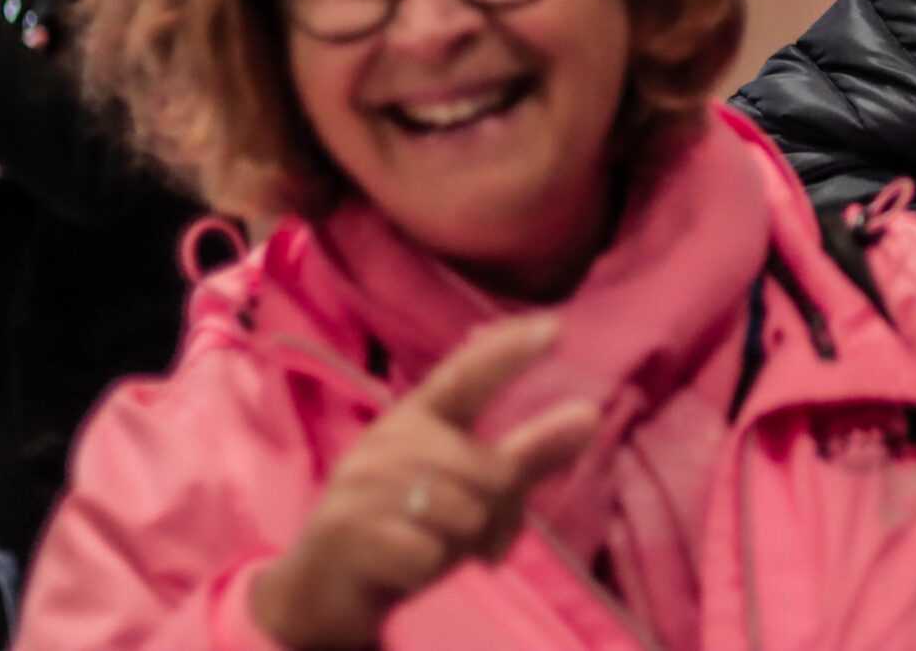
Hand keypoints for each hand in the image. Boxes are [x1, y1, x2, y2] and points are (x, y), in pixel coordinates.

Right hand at [249, 314, 598, 650]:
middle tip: (478, 539)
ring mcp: (361, 481)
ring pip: (464, 514)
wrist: (324, 589)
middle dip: (500, 517)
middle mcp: (389, 438)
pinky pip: (428, 552)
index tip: (556, 327)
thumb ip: (528, 455)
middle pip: (492, 471)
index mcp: (419, 417)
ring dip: (463, 547)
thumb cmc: (410, 527)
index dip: (509, 351)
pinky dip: (428, 569)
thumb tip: (591, 415)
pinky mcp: (344, 528)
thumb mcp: (473, 493)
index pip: (468, 375)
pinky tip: (405, 566)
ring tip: (435, 548)